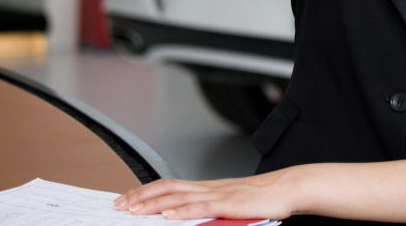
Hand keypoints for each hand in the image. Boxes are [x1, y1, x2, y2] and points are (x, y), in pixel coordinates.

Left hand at [113, 170, 297, 219]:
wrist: (287, 189)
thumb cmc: (262, 199)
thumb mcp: (229, 205)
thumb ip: (207, 210)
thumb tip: (183, 219)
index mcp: (207, 188)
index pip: (169, 186)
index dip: (146, 192)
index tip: (126, 199)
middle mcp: (209, 187)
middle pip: (168, 188)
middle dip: (141, 196)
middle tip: (118, 205)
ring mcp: (219, 194)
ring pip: (180, 196)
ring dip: (154, 204)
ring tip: (134, 210)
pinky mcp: (230, 204)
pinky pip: (202, 207)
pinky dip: (183, 211)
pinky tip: (169, 216)